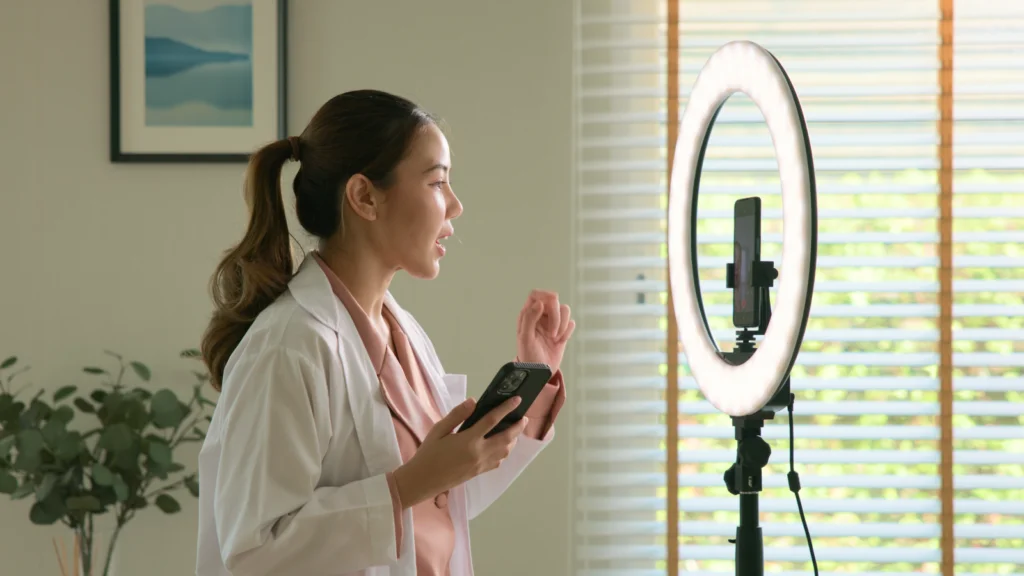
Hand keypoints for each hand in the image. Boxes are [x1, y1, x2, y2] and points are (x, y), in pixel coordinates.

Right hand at [392, 397, 527, 507]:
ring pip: (505, 451)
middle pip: (506, 438)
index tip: (517, 399)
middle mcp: (479, 453)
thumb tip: (474, 401)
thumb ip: (457, 415)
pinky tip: (501, 446)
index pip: (492, 420)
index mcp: (468, 440)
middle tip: (523, 417)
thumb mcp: (438, 430)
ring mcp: (481, 464)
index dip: (506, 408)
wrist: (423, 481)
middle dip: (518, 427)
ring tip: (514, 430)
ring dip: (513, 440)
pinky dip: (504, 452)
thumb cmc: (428, 453)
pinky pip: (498, 462)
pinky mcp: (479, 472)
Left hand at [516, 290, 575, 373]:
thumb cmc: (528, 356)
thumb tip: (539, 303)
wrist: (539, 373)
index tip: (552, 302)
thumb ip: (529, 318)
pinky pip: (570, 322)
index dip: (545, 294)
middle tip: (552, 332)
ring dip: (562, 324)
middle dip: (556, 316)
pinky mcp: (562, 331)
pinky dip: (568, 331)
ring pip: (564, 310)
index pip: (536, 295)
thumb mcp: (525, 338)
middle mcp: (540, 316)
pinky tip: (560, 341)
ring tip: (555, 338)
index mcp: (528, 315)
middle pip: (553, 301)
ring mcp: (552, 323)